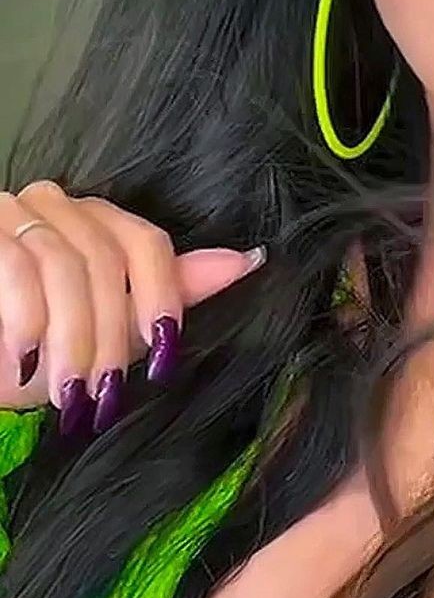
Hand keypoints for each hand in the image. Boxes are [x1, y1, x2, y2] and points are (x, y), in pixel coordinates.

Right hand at [0, 180, 266, 435]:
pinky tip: (25, 361)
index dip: (162, 296)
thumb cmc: (29, 350)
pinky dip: (26, 321)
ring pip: (65, 266)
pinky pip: (16, 267)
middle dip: (111, 336)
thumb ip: (168, 295)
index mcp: (96, 222)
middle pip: (108, 258)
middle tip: (104, 393)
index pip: (147, 242)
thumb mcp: (107, 332)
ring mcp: (10, 211)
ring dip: (72, 339)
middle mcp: (55, 204)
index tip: (164, 352)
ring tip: (66, 391)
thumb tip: (246, 262)